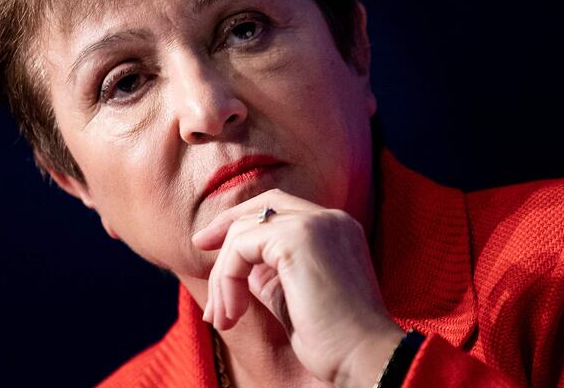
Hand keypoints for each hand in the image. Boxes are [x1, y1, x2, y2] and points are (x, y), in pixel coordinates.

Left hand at [192, 188, 404, 387]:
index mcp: (336, 229)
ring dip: (223, 275)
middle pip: (264, 205)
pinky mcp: (297, 238)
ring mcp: (315, 224)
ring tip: (223, 317)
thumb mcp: (294, 296)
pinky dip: (226, 279)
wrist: (364, 358)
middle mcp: (329, 218)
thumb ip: (270, 273)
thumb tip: (237, 266)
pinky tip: (232, 314)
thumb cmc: (334, 339)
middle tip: (199, 246)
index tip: (213, 245)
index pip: (282, 209)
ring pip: (245, 230)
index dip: (245, 221)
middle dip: (226, 224)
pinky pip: (241, 247)